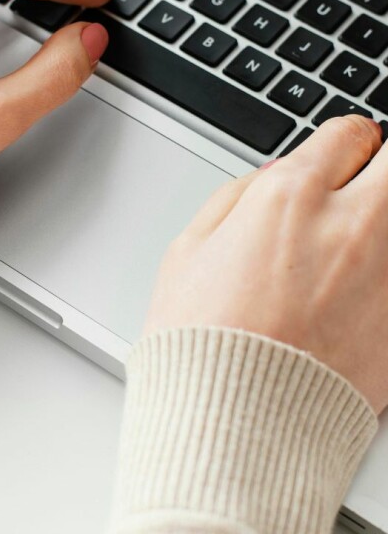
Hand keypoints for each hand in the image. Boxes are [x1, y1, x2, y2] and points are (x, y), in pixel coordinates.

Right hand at [144, 115, 387, 411]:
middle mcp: (349, 226)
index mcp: (288, 198)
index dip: (341, 142)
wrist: (234, 423)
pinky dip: (387, 267)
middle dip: (382, 162)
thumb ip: (238, 196)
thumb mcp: (189, 249)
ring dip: (385, 214)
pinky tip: (362, 284)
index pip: (346, 133)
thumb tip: (274, 174)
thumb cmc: (201, 339)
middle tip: (365, 182)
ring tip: (360, 237)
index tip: (338, 156)